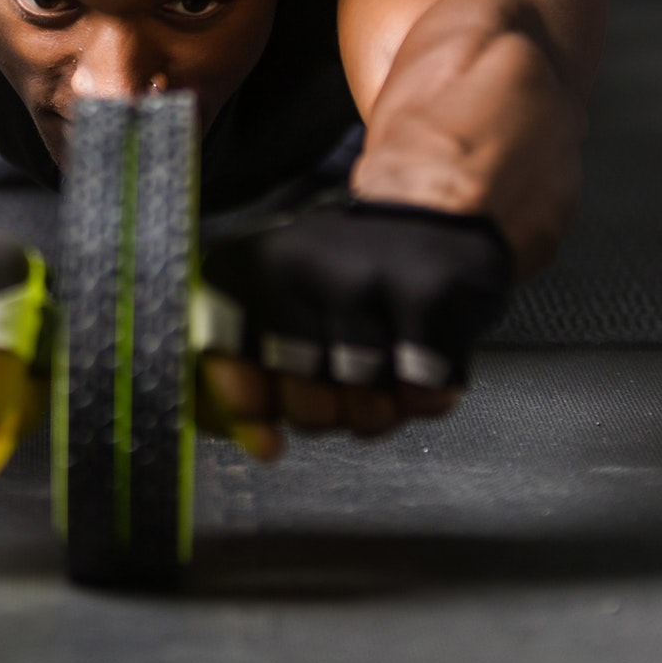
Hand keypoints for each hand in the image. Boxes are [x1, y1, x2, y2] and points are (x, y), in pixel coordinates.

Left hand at [198, 199, 512, 457]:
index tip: (270, 423)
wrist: (431, 215)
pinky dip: (426, 395)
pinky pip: (423, 394)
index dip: (254, 410)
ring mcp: (364, 278)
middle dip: (330, 415)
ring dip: (381, 409)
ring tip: (383, 371)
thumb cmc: (347, 279)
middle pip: (309, 408)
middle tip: (341, 382)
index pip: (230, 374)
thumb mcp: (280, 311)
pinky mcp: (428, 295)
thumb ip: (252, 380)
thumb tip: (265, 447)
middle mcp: (299, 266)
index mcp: (251, 267)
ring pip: (367, 408)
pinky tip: (420, 359)